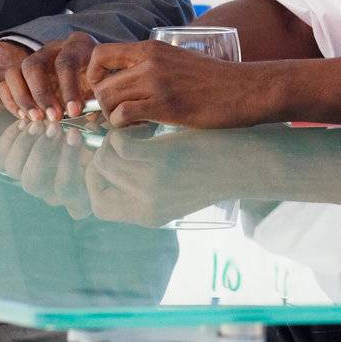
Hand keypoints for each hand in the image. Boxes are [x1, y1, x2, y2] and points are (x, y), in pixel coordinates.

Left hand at [0, 119, 96, 219]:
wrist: (73, 134)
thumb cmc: (98, 141)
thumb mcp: (103, 141)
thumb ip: (98, 139)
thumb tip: (91, 127)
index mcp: (76, 195)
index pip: (67, 189)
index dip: (68, 163)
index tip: (75, 134)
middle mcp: (48, 193)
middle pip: (35, 183)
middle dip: (42, 153)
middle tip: (55, 126)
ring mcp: (29, 179)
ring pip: (15, 171)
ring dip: (26, 144)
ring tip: (40, 123)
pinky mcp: (13, 163)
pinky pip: (4, 154)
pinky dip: (13, 136)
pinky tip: (27, 120)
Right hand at [3, 33, 97, 121]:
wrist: (92, 71)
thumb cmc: (98, 77)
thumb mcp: (103, 83)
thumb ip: (97, 96)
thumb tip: (88, 114)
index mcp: (76, 45)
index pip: (66, 62)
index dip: (69, 88)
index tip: (74, 111)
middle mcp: (51, 48)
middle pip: (34, 64)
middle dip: (41, 94)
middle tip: (53, 117)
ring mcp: (33, 59)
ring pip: (15, 71)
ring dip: (23, 98)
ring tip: (36, 118)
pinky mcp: (21, 73)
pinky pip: (6, 83)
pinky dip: (11, 101)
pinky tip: (24, 116)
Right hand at [83, 125, 247, 226]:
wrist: (247, 162)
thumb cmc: (213, 169)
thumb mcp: (175, 191)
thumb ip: (146, 190)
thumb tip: (113, 168)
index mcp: (147, 216)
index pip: (99, 206)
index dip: (94, 182)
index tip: (103, 160)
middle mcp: (144, 207)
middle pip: (97, 178)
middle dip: (100, 154)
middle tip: (116, 138)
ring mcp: (149, 187)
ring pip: (105, 159)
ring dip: (112, 140)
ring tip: (132, 129)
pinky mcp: (158, 163)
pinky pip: (119, 145)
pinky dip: (125, 131)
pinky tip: (142, 125)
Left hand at [85, 41, 274, 128]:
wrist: (244, 88)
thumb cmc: (213, 79)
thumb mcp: (177, 60)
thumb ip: (152, 64)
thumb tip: (127, 80)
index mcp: (151, 48)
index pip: (101, 54)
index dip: (93, 75)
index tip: (104, 89)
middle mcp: (149, 61)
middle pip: (101, 84)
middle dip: (104, 104)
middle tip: (119, 114)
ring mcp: (156, 82)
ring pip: (109, 100)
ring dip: (114, 116)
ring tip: (132, 121)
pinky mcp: (165, 105)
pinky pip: (123, 116)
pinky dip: (124, 126)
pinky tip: (141, 127)